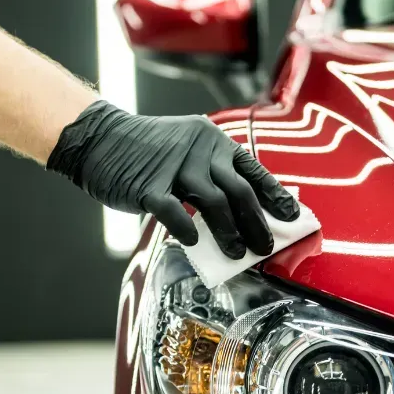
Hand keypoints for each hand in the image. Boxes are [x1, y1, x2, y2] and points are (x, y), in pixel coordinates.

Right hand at [47, 101, 299, 258]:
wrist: (100, 139)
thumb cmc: (147, 151)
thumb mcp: (187, 149)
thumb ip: (213, 174)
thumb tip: (241, 213)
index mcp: (212, 140)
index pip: (253, 170)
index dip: (275, 195)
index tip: (292, 216)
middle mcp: (199, 150)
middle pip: (239, 191)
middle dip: (257, 223)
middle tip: (265, 247)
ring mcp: (174, 167)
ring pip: (214, 204)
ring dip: (230, 233)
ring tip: (237, 254)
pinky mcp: (149, 187)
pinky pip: (176, 213)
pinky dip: (188, 230)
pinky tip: (195, 243)